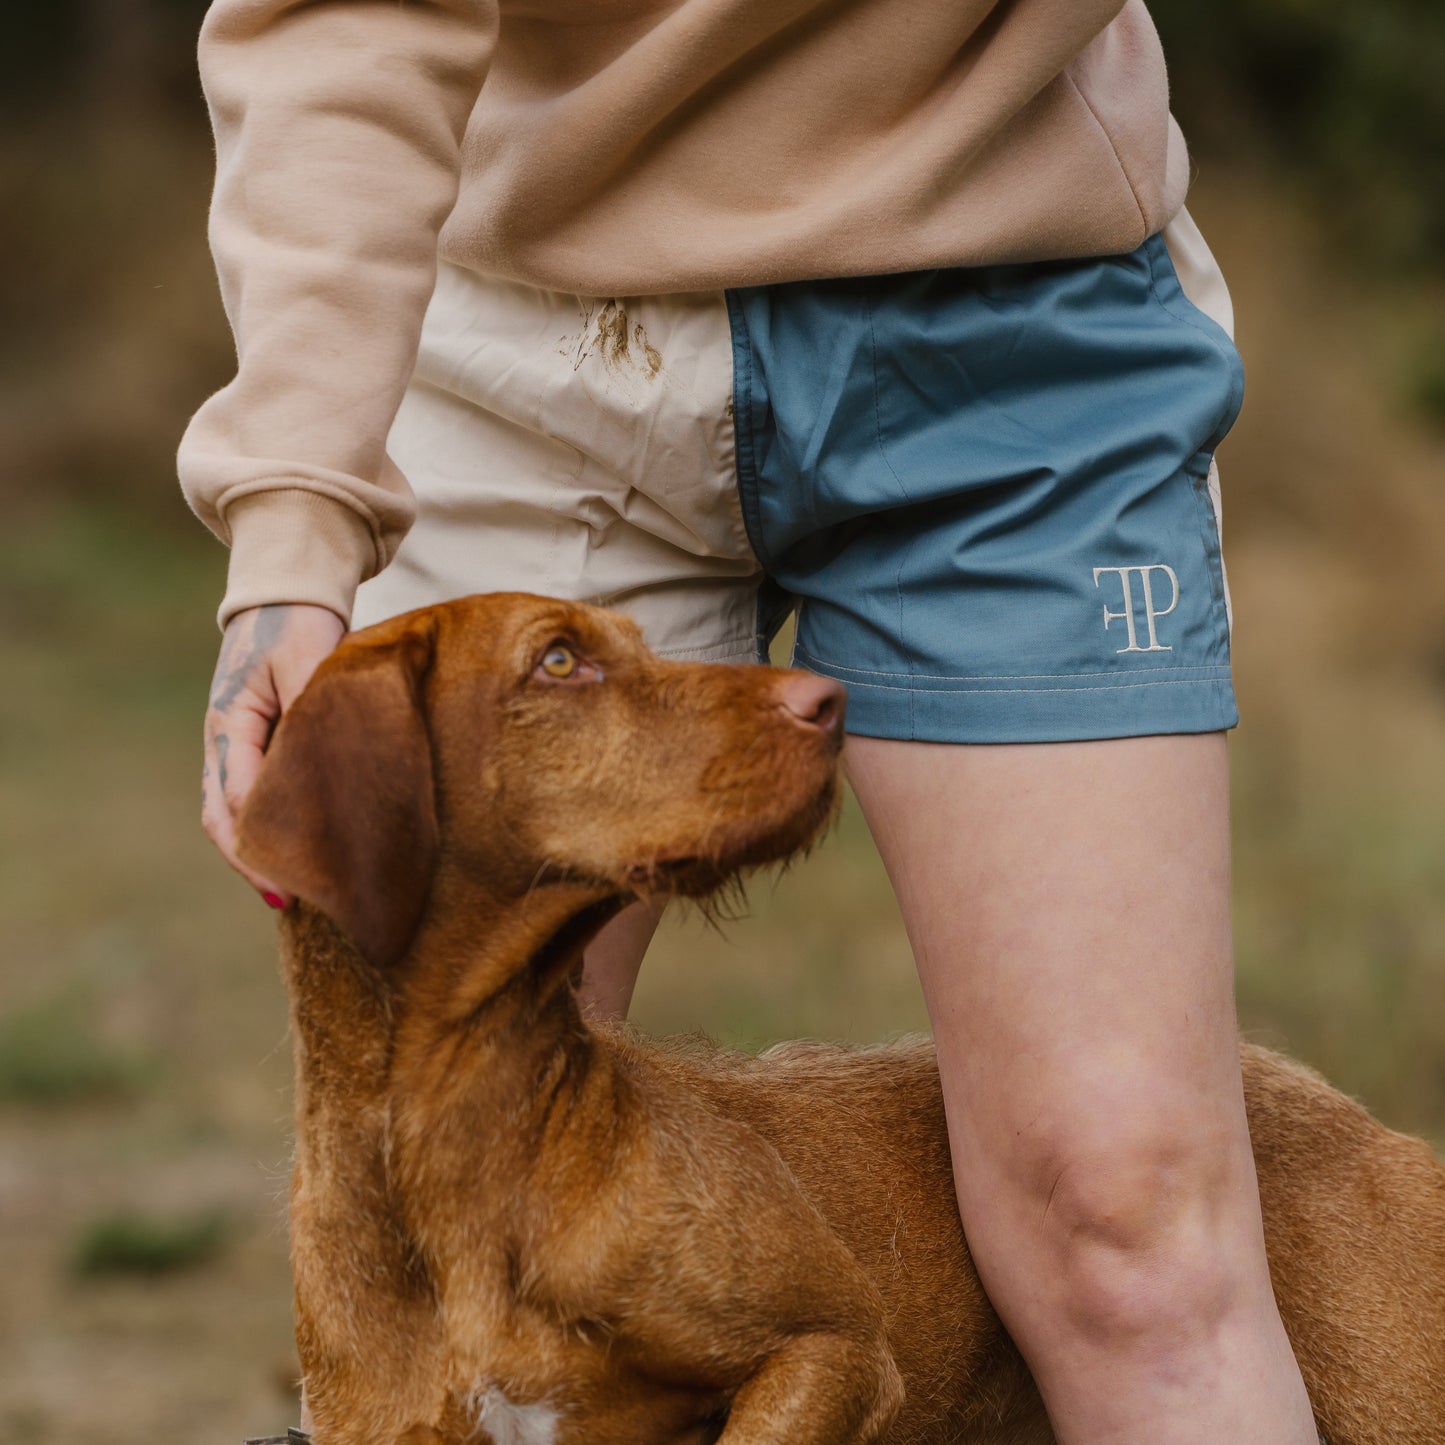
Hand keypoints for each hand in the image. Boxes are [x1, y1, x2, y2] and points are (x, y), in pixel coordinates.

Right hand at [202, 603, 345, 906]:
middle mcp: (224, 740)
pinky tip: (293, 855)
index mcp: (230, 722)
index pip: (239, 796)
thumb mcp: (309, 659)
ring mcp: (234, 746)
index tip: (291, 876)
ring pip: (233, 813)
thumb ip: (312, 706)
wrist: (286, 596)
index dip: (262, 841)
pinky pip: (250, 798)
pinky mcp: (255, 747)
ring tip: (290, 894)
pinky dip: (266, 830)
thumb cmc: (299, 623)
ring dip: (256, 853)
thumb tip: (321, 760)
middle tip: (290, 901)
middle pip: (225, 816)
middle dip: (254, 862)